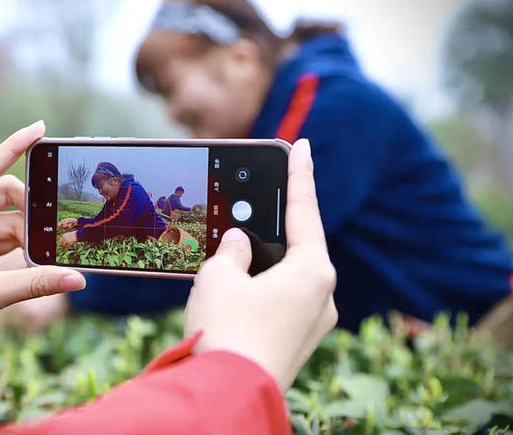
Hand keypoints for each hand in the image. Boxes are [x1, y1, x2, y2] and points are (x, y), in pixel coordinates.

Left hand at [0, 121, 86, 355]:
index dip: (13, 148)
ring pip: (12, 219)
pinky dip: (28, 246)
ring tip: (60, 246)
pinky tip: (47, 256)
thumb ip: (35, 283)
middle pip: (5, 195)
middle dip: (33, 207)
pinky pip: (10, 238)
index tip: (40, 129)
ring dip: (34, 232)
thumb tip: (78, 280)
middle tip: (60, 222)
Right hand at [184, 139, 336, 390]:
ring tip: (232, 250)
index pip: (306, 211)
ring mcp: (311, 325)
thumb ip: (232, 251)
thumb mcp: (219, 276)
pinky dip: (260, 288)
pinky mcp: (295, 344)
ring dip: (262, 262)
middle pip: (297, 247)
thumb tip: (239, 245)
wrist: (226, 396)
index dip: (300, 175)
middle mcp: (321, 298)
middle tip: (253, 205)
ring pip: (285, 277)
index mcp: (313, 272)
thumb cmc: (226, 331)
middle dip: (272, 227)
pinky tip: (234, 286)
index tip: (302, 145)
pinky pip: (279, 302)